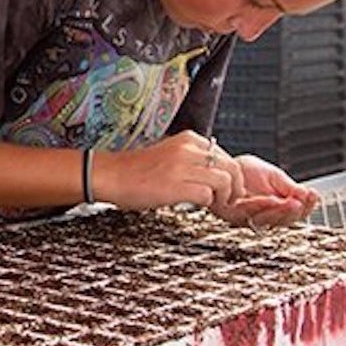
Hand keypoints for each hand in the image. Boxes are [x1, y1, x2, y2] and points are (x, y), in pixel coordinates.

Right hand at [94, 131, 243, 210]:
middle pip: (231, 167)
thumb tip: (215, 172)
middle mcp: (188, 149)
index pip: (225, 155)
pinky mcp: (176, 186)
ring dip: (225, 197)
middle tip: (230, 199)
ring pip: (224, 181)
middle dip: (236, 187)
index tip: (226, 186)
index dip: (231, 174)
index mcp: (188, 139)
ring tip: (215, 204)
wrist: (109, 175)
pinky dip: (207, 203)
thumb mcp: (169, 153)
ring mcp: (182, 167)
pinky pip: (207, 195)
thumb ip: (192, 158)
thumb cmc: (135, 170)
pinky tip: (198, 206)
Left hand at [210, 155, 321, 228]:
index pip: (295, 213)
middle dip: (295, 211)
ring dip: (281, 211)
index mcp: (275, 209)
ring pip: (267, 219)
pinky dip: (260, 206)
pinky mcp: (230, 214)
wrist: (222, 164)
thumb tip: (308, 194)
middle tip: (303, 201)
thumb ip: (289, 187)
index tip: (313, 195)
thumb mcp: (274, 176)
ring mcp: (247, 217)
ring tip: (292, 202)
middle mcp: (262, 216)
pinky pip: (247, 213)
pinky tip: (270, 199)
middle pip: (283, 221)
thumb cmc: (246, 172)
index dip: (307, 206)